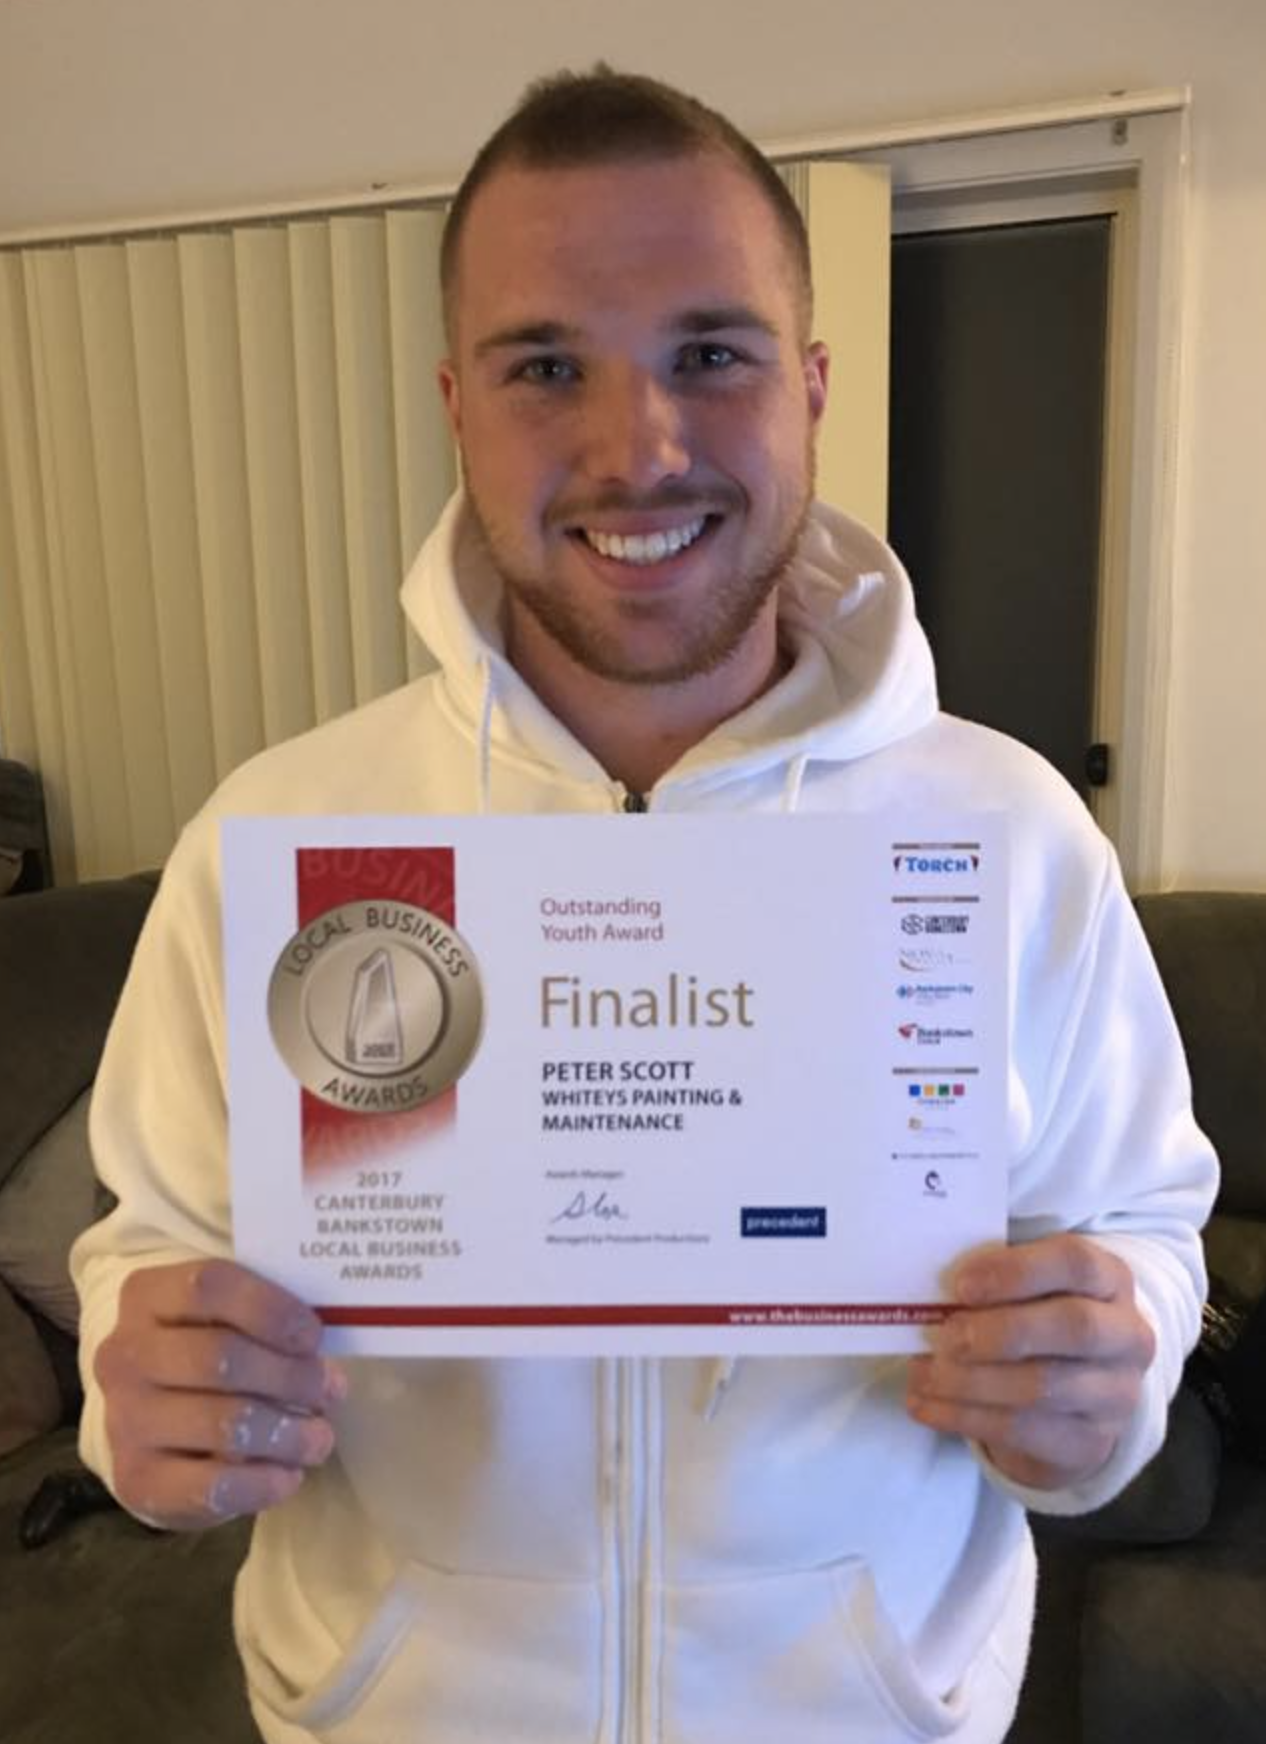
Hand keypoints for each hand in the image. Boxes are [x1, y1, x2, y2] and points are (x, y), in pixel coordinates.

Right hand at [94, 1258, 345, 1529]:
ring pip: (220, 1423)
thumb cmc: (207, 1353)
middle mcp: (124, 1354)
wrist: (153, 1425)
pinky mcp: (136, 1479)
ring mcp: (125, 1419)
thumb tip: (319, 1349)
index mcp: (148, 1296)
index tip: (314, 1335)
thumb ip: (265, 1318)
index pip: (209, 1286)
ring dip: (286, 1433)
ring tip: (320, 1438)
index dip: (270, 1308)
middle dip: (289, 1376)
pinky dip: (260, 1483)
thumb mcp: (227, 1318)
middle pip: (219, 1357)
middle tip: (330, 1390)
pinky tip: (288, 1476)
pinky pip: (208, 1486)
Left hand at [905, 1234, 1155, 1489]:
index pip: (1076, 1263)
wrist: (1075, 1399)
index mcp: (1110, 1279)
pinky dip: (964, 1417)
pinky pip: (1023, 1430)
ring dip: (970, 1381)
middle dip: (1000, 1331)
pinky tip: (925, 1406)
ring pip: (1044, 1387)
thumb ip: (996, 1282)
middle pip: (1073, 1327)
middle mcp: (1127, 1336)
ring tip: (922, 1374)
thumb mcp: (1031, 1290)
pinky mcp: (1091, 1442)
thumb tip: (935, 1293)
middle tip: (945, 1337)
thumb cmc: (1039, 1320)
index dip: (1018, 1271)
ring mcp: (1116, 1394)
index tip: (962, 1284)